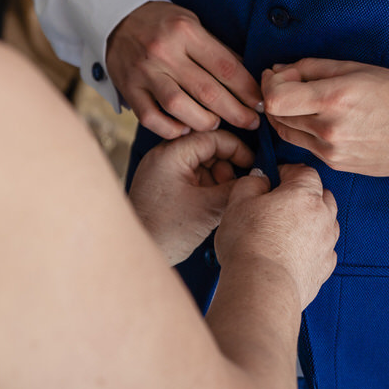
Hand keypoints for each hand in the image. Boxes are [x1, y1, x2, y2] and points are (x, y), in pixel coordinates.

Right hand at [106, 1, 261, 138]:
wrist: (116, 19)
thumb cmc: (161, 22)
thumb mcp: (191, 23)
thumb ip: (216, 50)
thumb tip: (248, 78)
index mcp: (184, 31)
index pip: (225, 66)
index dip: (247, 89)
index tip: (261, 103)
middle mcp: (164, 52)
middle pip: (207, 91)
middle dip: (236, 112)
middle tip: (251, 122)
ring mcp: (144, 72)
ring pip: (179, 108)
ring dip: (204, 122)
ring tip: (217, 124)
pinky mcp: (128, 88)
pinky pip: (151, 118)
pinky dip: (170, 129)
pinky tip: (184, 129)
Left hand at [128, 130, 254, 264]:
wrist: (134, 251)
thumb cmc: (166, 231)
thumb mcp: (209, 208)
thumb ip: (234, 188)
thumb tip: (254, 177)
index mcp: (171, 154)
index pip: (212, 137)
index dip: (236, 149)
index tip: (252, 164)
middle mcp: (163, 156)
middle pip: (205, 148)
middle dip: (226, 165)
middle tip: (235, 186)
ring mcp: (160, 170)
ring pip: (199, 162)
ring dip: (216, 177)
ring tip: (223, 198)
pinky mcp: (161, 184)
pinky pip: (189, 175)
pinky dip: (205, 185)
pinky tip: (212, 203)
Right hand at [215, 164, 338, 310]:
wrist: (262, 287)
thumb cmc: (249, 242)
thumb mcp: (239, 201)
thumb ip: (251, 183)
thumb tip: (261, 180)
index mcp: (304, 194)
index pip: (305, 171)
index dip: (289, 171)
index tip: (275, 176)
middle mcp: (323, 217)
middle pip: (323, 195)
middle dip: (305, 193)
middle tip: (281, 200)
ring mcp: (327, 244)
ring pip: (327, 222)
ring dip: (312, 219)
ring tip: (289, 226)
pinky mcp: (325, 269)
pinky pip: (325, 249)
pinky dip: (314, 245)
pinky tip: (295, 250)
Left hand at [262, 58, 388, 176]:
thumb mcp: (354, 68)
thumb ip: (310, 68)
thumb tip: (279, 71)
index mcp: (334, 99)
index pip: (276, 99)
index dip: (269, 84)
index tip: (278, 75)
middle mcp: (328, 129)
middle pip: (276, 115)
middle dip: (275, 96)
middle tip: (286, 84)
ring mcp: (331, 151)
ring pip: (286, 132)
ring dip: (285, 114)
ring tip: (301, 100)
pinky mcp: (335, 164)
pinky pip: (304, 145)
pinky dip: (301, 130)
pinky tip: (317, 118)